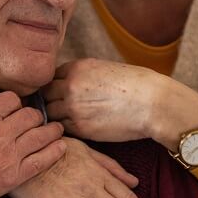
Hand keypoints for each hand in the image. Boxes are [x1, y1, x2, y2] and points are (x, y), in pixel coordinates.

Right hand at [0, 64, 65, 197]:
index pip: (13, 99)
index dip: (16, 102)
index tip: (16, 108)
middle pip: (31, 115)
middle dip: (34, 116)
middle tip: (37, 120)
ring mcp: (8, 155)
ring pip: (41, 135)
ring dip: (51, 131)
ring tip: (56, 130)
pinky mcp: (12, 176)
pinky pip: (42, 160)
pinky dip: (55, 152)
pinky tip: (60, 147)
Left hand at [42, 59, 167, 142]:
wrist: (152, 102)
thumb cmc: (135, 84)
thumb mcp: (104, 68)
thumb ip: (83, 75)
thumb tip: (70, 83)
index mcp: (77, 67)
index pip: (50, 77)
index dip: (53, 87)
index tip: (57, 94)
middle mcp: (70, 86)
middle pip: (45, 96)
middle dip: (49, 102)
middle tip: (57, 109)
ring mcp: (73, 108)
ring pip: (51, 114)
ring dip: (56, 118)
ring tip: (67, 120)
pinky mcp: (81, 128)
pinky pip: (63, 129)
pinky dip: (66, 129)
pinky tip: (76, 128)